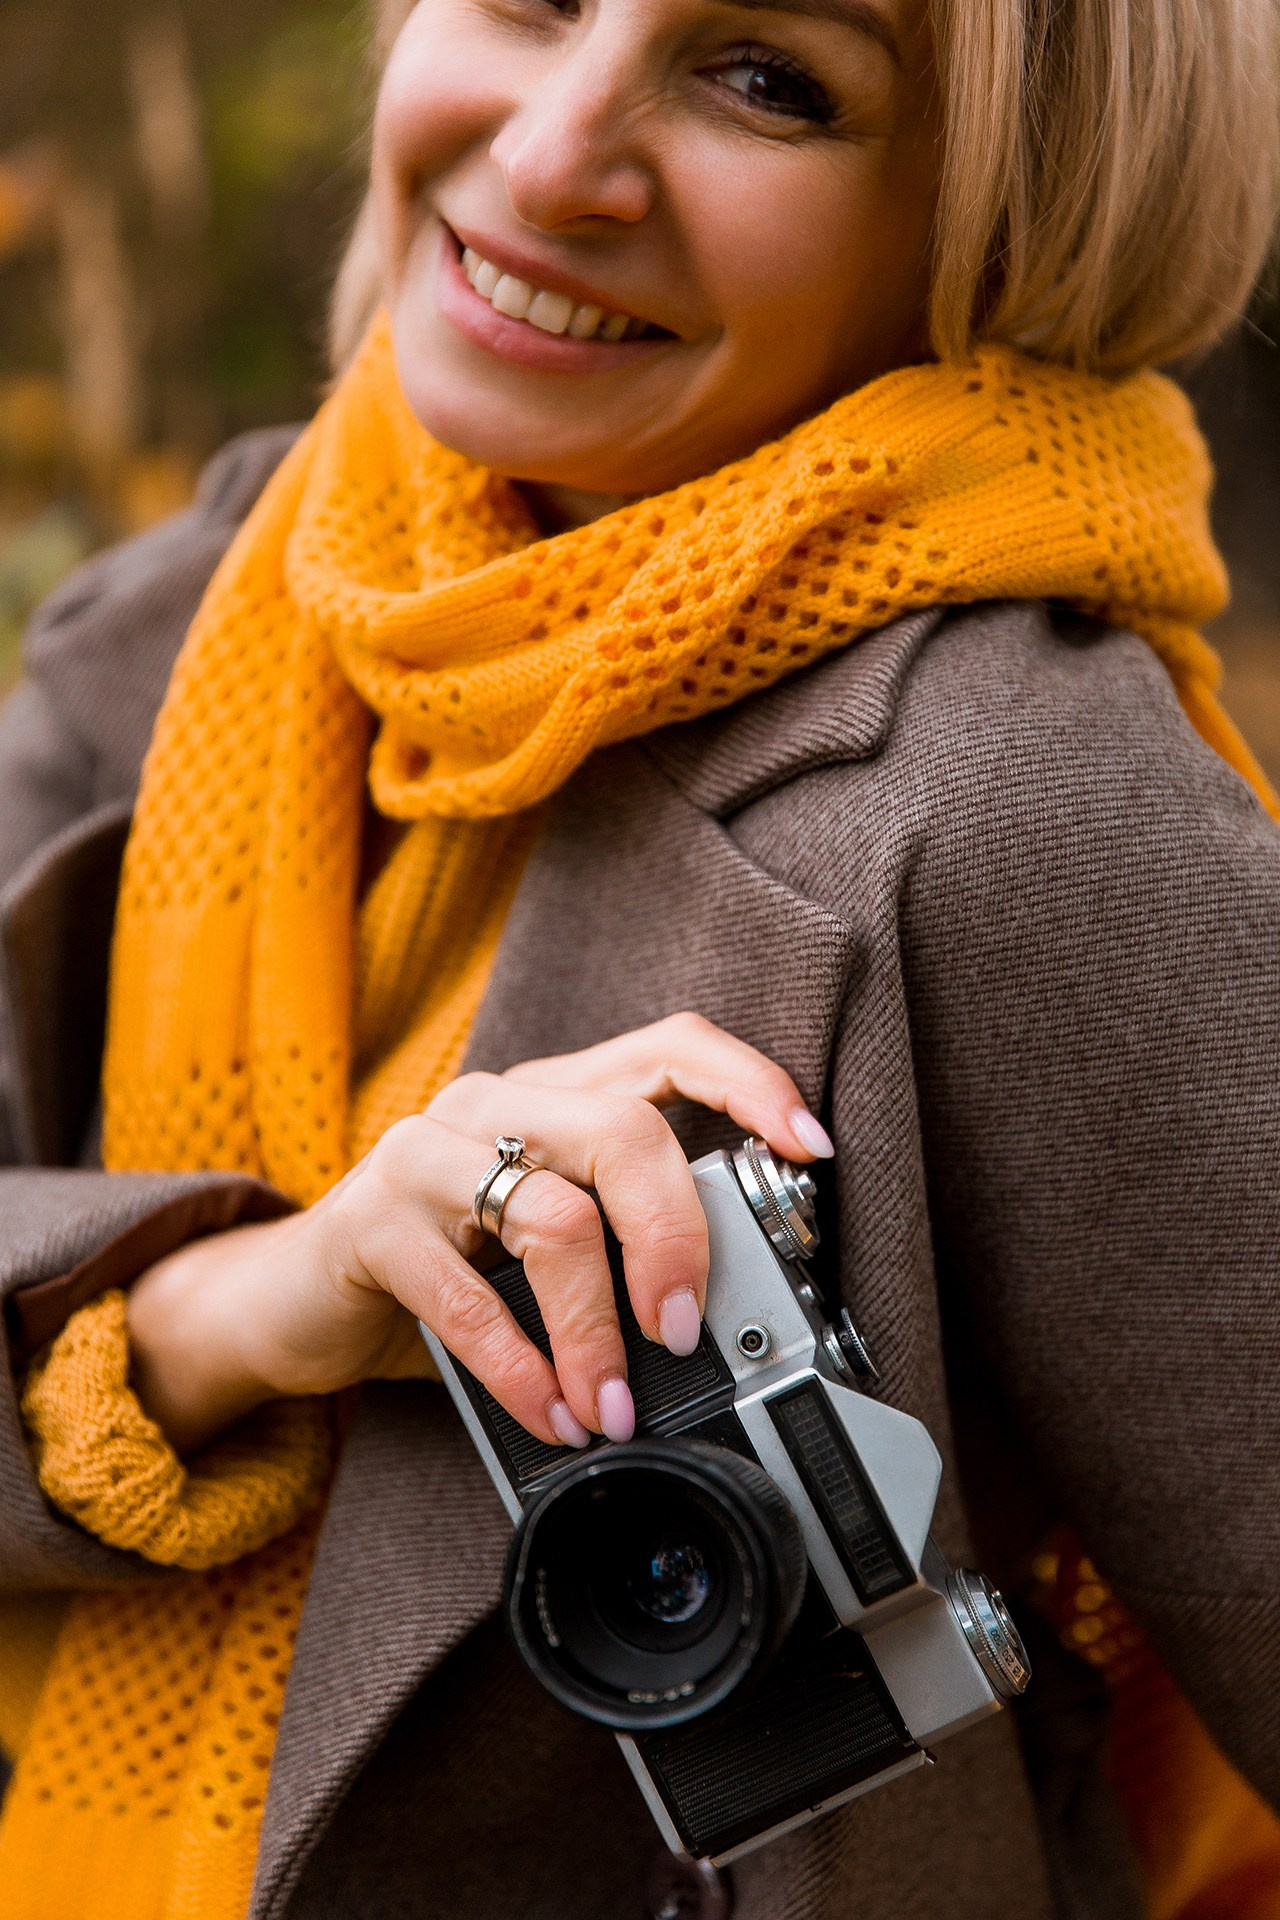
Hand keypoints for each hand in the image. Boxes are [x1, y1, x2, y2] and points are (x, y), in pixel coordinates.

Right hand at [127, 1014, 832, 1453]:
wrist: (296, 1298)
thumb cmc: (445, 1266)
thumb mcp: (543, 1239)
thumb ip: (620, 1238)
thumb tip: (735, 1306)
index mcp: (552, 1095)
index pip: (669, 1046)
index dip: (749, 1084)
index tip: (811, 1148)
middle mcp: (492, 1105)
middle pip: (624, 1132)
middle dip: (678, 1240)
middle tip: (684, 1331)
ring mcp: (425, 1155)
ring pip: (554, 1218)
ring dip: (598, 1332)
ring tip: (616, 1405)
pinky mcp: (370, 1223)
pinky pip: (468, 1300)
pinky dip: (524, 1371)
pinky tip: (552, 1415)